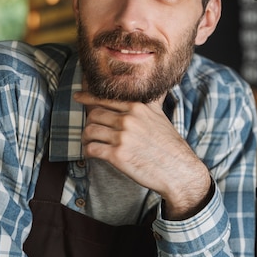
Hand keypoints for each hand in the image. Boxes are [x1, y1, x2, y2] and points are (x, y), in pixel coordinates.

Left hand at [73, 91, 211, 219]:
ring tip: (90, 143)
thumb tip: (157, 86)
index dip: (88, 97)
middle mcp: (128, 119)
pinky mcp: (118, 156)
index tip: (78, 97)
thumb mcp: (161, 116)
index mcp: (137, 107)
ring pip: (90, 131)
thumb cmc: (170, 144)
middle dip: (89, 123)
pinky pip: (92, 149)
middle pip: (94, 114)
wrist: (178, 170)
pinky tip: (92, 154)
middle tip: (91, 131)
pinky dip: (88, 151)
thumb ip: (152, 101)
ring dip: (86, 138)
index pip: (105, 98)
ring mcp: (122, 137)